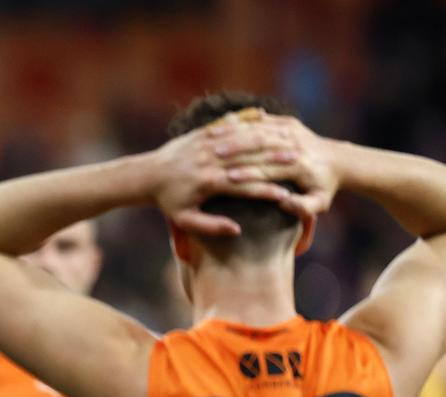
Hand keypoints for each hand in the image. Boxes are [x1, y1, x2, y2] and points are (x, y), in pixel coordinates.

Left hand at [150, 109, 296, 235]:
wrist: (148, 175)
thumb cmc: (168, 202)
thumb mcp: (185, 220)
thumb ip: (211, 226)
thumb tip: (237, 229)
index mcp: (207, 183)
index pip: (243, 186)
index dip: (265, 190)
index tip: (286, 195)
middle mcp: (207, 161)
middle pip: (247, 160)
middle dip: (273, 161)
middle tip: (297, 162)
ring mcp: (204, 144)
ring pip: (241, 139)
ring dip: (265, 140)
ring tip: (287, 142)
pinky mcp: (200, 133)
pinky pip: (227, 125)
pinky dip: (245, 121)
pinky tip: (264, 117)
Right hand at [218, 113, 339, 218]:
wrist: (341, 161)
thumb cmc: (326, 187)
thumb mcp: (320, 202)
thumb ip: (304, 208)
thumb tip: (285, 203)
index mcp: (302, 165)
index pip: (268, 170)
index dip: (245, 174)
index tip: (224, 179)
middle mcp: (296, 143)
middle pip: (260, 145)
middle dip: (234, 150)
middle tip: (210, 156)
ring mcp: (293, 130)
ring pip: (258, 129)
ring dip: (234, 133)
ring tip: (211, 138)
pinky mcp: (289, 123)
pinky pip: (262, 120)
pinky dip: (241, 123)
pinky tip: (224, 127)